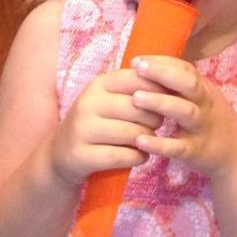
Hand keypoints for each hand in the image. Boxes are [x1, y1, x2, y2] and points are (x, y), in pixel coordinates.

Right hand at [50, 67, 165, 185]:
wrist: (62, 155)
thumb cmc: (100, 122)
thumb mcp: (113, 99)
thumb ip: (139, 89)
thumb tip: (175, 85)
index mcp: (99, 84)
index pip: (139, 79)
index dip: (159, 91)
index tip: (167, 100)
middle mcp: (88, 103)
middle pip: (138, 108)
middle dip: (155, 118)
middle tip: (156, 125)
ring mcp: (82, 129)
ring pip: (132, 133)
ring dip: (147, 140)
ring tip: (147, 141)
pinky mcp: (80, 155)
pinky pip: (123, 156)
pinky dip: (138, 158)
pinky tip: (138, 156)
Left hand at [130, 56, 236, 179]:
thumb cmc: (213, 123)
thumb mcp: (205, 100)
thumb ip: (184, 87)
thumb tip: (151, 70)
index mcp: (204, 90)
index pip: (185, 68)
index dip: (162, 63)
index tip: (137, 60)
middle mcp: (205, 105)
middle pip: (189, 84)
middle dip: (163, 73)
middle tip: (137, 68)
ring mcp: (202, 128)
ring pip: (185, 111)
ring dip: (160, 102)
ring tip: (135, 98)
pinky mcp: (197, 152)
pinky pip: (178, 147)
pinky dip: (160, 144)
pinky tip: (140, 140)